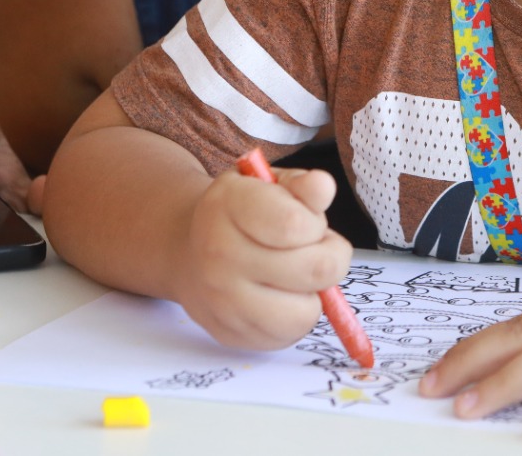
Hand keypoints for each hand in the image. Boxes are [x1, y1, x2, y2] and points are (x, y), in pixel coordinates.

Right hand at [171, 166, 350, 351]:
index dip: (316, 224)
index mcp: (228, 205)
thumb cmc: (243, 215)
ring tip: (298, 275)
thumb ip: (302, 186)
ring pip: (304, 312)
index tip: (309, 222)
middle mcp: (219, 254)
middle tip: (314, 249)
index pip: (294, 224)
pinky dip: (296, 317)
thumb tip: (323, 187)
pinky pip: (287, 336)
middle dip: (330, 257)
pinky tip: (281, 296)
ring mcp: (221, 300)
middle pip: (312, 270)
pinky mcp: (229, 335)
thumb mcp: (269, 185)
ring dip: (314, 293)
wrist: (191, 254)